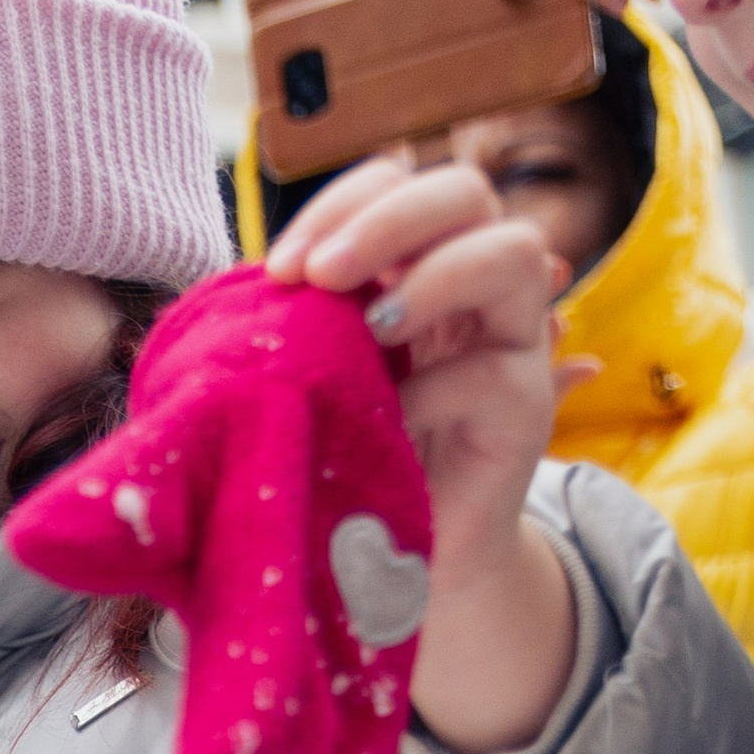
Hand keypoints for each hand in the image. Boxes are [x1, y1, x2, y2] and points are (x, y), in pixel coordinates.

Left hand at [266, 152, 576, 752]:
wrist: (394, 573)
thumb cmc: (342, 470)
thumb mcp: (309, 389)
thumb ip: (292, 334)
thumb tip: (224, 302)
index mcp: (414, 265)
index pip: (396, 180)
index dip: (340, 204)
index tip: (281, 268)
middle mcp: (474, 287)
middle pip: (463, 188)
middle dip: (386, 220)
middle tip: (320, 278)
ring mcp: (512, 341)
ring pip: (514, 250)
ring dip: (437, 274)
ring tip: (375, 327)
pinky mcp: (529, 408)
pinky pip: (491, 370)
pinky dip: (436, 389)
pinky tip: (396, 423)